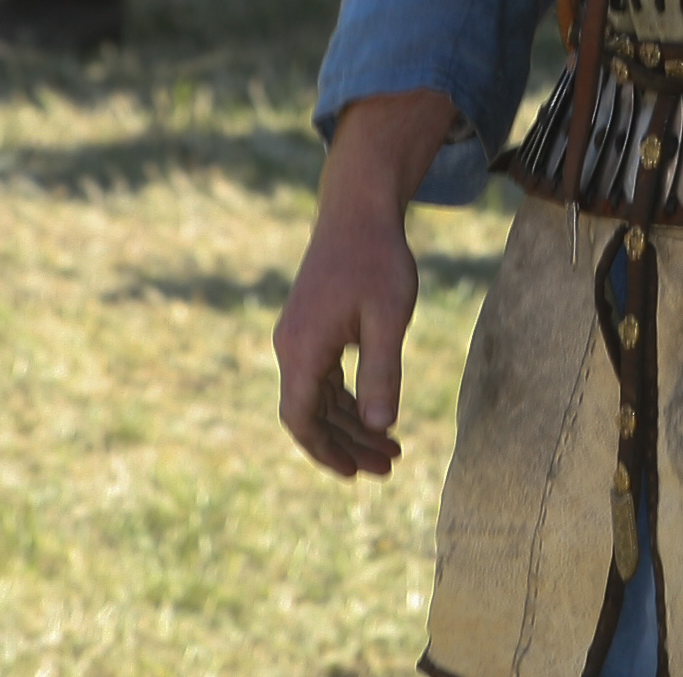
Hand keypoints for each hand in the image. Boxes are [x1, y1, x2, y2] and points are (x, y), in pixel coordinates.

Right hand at [274, 96, 452, 478]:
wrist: (359, 210)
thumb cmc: (377, 260)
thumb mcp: (387, 318)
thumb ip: (381, 371)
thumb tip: (380, 425)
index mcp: (302, 349)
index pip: (302, 419)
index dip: (326, 451)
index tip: (356, 473)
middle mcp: (291, 347)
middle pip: (312, 414)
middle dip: (347, 444)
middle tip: (388, 466)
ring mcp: (299, 337)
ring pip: (319, 397)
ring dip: (350, 424)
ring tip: (391, 448)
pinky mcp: (311, 327)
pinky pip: (323, 377)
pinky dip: (348, 399)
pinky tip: (375, 412)